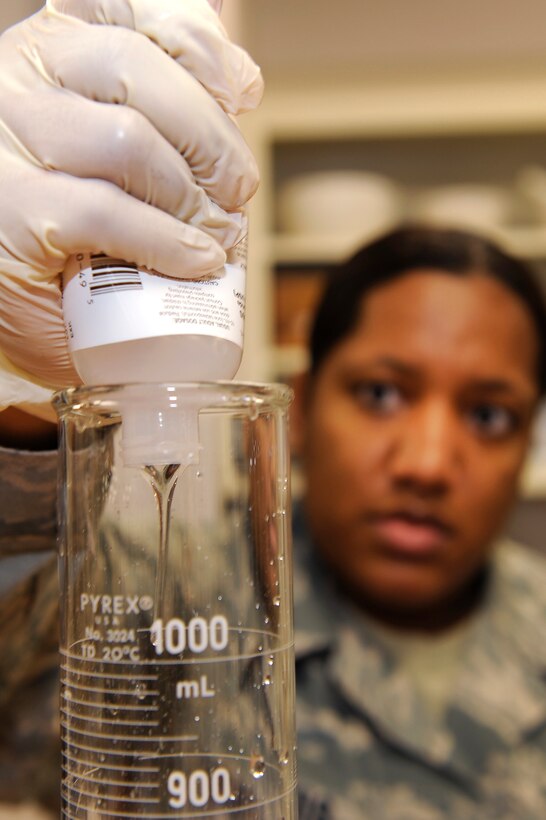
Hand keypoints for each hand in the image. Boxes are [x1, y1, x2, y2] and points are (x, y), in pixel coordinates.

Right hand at [0, 0, 262, 397]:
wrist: (25, 296)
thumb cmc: (78, 227)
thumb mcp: (117, 154)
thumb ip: (164, 111)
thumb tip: (240, 79)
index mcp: (50, 50)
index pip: (124, 6)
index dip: (196, 40)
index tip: (239, 91)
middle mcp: (19, 78)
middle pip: (136, 67)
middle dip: (210, 135)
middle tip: (236, 189)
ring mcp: (8, 143)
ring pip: (127, 140)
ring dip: (190, 194)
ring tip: (215, 233)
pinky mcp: (12, 212)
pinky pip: (108, 213)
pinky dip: (168, 241)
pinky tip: (195, 260)